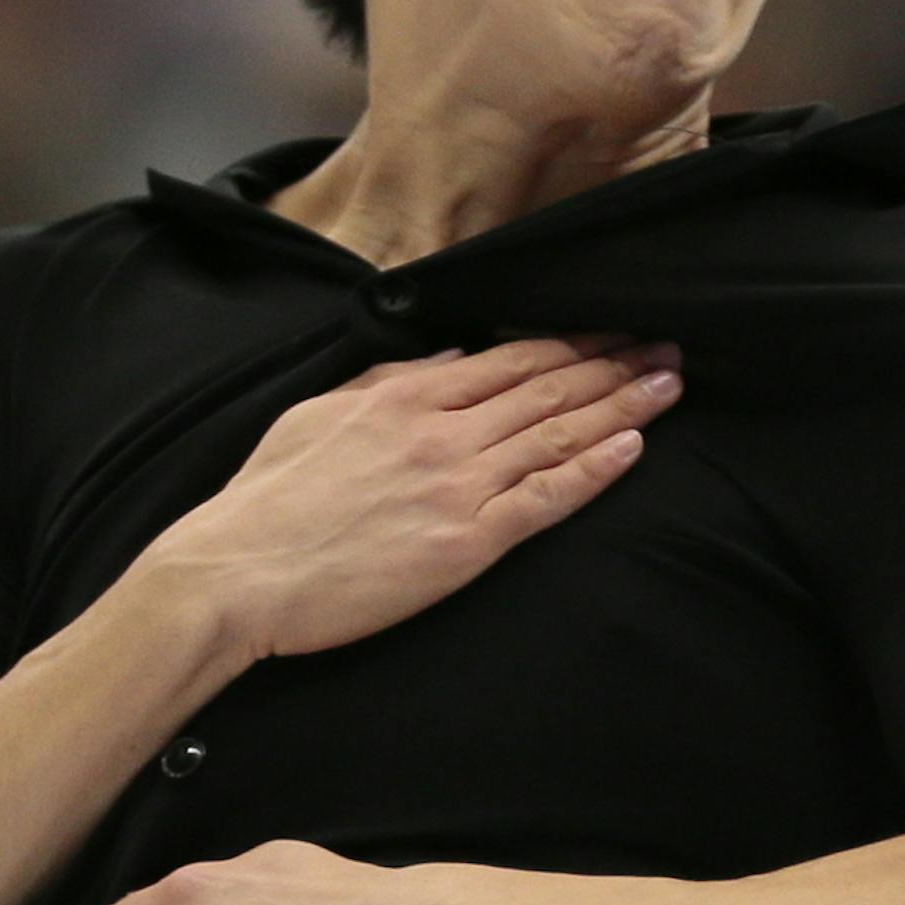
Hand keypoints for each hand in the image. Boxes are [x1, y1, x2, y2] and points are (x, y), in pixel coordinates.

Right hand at [146, 329, 685, 662]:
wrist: (236, 573)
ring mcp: (457, 487)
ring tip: (667, 382)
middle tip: (667, 344)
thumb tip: (449, 358)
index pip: (509, 358)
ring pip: (558, 434)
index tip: (613, 331)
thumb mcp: (320, 414)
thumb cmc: (267, 502)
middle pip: (547, 387)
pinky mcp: (464, 544)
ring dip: (622, 405)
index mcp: (405, 394)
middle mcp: (441, 432)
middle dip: (614, 363)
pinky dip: (593, 469)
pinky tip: (632, 447)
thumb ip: (388, 382)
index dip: (571, 343)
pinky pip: (544, 499)